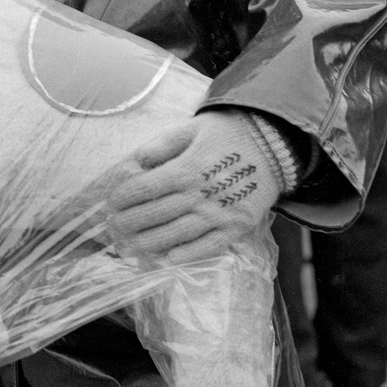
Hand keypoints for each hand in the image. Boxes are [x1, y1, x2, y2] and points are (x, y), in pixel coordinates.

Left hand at [99, 111, 282, 264]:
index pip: (145, 188)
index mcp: (187, 167)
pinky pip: (210, 246)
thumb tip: (137, 161)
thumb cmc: (228, 132)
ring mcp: (220, 212)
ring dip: (149, 243)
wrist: (276, 142)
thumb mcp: (192, 128)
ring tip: (128, 247)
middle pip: (156, 214)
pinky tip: (168, 258)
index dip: (124, 198)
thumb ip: (163, 144)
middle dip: (129, 223)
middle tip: (111, 228)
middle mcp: (201, 193)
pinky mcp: (238, 226)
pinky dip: (189, 255)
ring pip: (178, 234)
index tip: (110, 203)